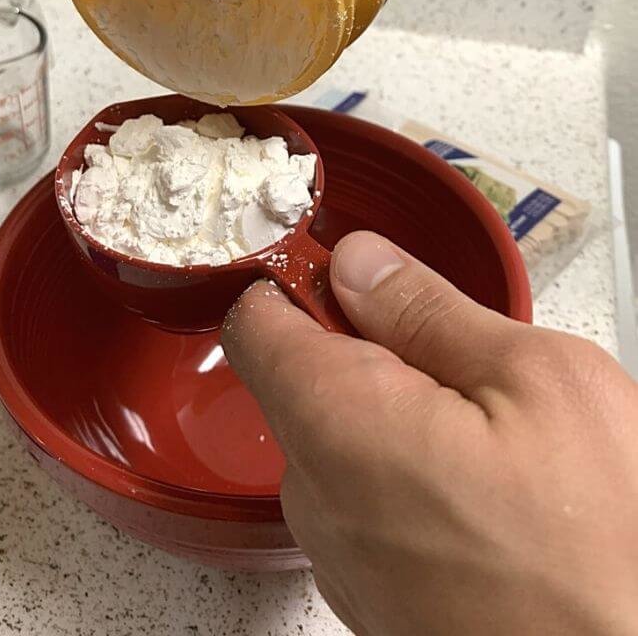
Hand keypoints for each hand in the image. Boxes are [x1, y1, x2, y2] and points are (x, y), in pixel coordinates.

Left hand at [222, 231, 637, 635]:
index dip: (295, 278)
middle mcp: (315, 495)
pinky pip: (366, 501)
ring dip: (400, 418)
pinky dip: (409, 477)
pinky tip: (487, 498)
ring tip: (491, 441)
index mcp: (338, 423)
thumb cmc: (603, 554)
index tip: (349, 268)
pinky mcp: (372, 595)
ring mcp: (340, 555)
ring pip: (341, 441)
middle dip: (371, 354)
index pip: (255, 324)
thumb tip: (357, 263)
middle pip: (304, 382)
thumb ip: (427, 310)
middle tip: (464, 365)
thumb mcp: (538, 381)